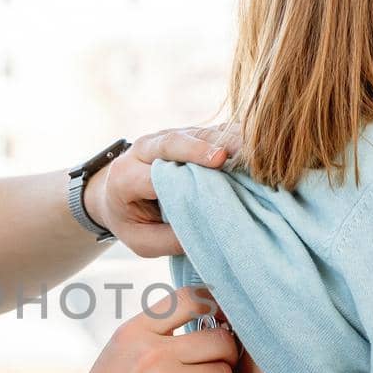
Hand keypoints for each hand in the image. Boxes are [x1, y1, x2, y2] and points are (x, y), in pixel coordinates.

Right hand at [51, 286, 248, 372]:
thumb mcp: (117, 358)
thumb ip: (153, 340)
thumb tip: (212, 328)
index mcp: (133, 332)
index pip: (189, 299)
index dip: (216, 307)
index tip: (223, 322)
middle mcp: (151, 352)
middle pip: (219, 339)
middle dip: (224, 356)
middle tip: (215, 371)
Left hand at [83, 125, 242, 256]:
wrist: (115, 191)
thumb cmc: (130, 220)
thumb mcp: (140, 241)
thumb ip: (168, 240)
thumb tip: (209, 236)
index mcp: (126, 176)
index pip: (154, 172)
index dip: (180, 171)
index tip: (210, 170)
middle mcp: (146, 149)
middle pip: (173, 142)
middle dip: (201, 148)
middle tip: (226, 157)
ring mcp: (169, 137)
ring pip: (197, 133)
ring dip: (225, 141)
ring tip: (252, 150)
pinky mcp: (189, 134)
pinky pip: (213, 131)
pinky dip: (235, 138)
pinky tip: (257, 147)